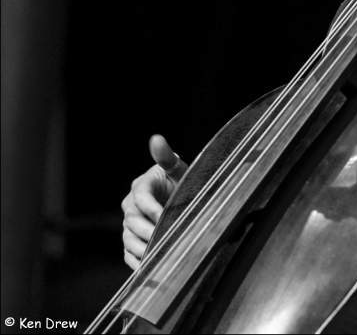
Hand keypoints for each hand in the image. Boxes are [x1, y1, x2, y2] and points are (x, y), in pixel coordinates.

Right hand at [121, 134, 186, 269]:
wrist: (179, 197)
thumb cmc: (180, 181)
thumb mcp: (177, 168)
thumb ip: (166, 156)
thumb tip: (156, 138)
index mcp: (140, 186)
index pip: (141, 198)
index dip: (152, 208)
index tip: (164, 216)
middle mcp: (130, 206)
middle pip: (132, 221)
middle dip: (148, 231)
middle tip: (163, 240)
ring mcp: (129, 225)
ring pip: (129, 239)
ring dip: (142, 248)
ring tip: (157, 255)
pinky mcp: (130, 241)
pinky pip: (128, 254)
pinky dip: (137, 261)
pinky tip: (149, 267)